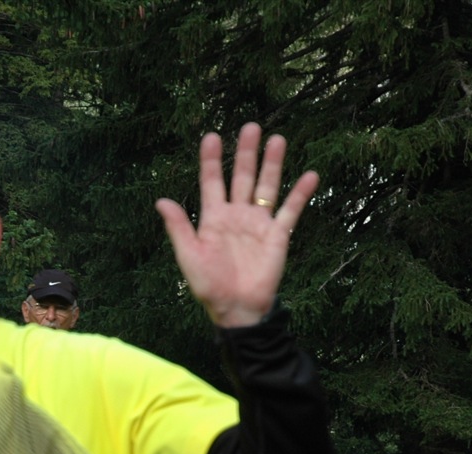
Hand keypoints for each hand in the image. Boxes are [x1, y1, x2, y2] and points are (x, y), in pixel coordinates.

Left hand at [156, 124, 319, 327]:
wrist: (236, 309)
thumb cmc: (209, 286)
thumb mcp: (189, 256)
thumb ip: (178, 227)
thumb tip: (161, 200)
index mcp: (213, 218)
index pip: (212, 182)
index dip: (211, 160)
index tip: (212, 136)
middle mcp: (237, 215)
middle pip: (242, 177)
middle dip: (246, 153)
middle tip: (250, 127)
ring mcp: (258, 223)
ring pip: (267, 186)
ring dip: (272, 164)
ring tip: (277, 139)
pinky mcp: (278, 235)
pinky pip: (291, 210)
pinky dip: (301, 193)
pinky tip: (310, 175)